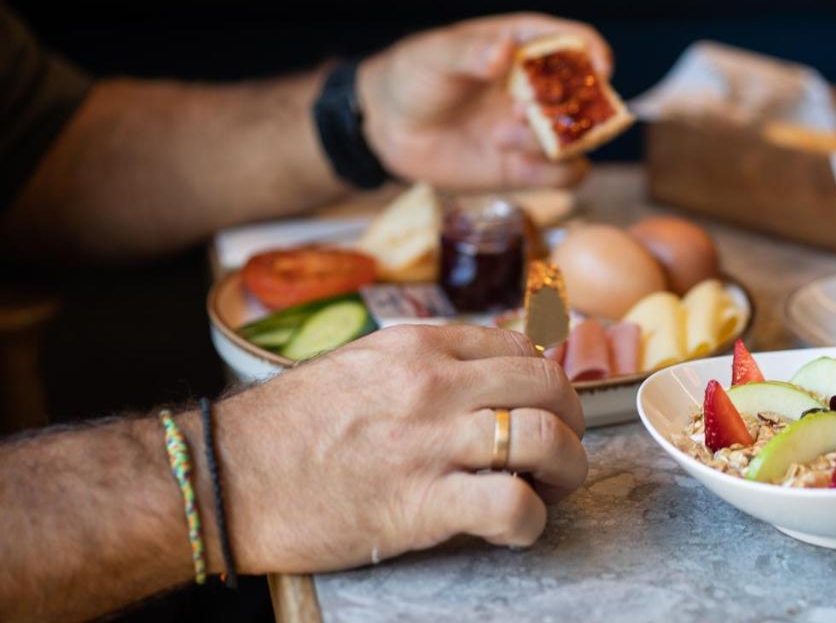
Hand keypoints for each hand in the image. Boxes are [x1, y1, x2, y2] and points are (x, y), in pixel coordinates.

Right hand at [214, 324, 587, 573]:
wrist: (224, 476)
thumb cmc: (286, 426)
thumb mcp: (360, 364)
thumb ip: (423, 363)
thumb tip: (477, 372)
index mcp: (420, 345)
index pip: (521, 349)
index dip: (547, 383)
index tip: (544, 409)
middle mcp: (433, 384)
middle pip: (548, 385)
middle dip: (574, 420)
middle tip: (564, 449)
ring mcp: (429, 442)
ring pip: (546, 438)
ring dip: (569, 469)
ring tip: (555, 488)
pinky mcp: (419, 503)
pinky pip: (511, 505)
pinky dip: (532, 520)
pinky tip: (518, 527)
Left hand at [357, 13, 613, 190]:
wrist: (386, 127)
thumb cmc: (412, 76)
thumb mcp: (434, 55)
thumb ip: (469, 51)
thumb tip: (502, 53)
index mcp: (524, 45)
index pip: (575, 41)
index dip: (593, 53)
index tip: (598, 70)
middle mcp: (539, 87)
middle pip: (590, 95)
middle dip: (577, 107)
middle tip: (531, 112)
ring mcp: (535, 128)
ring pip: (582, 139)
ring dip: (557, 142)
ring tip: (504, 136)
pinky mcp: (526, 167)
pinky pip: (565, 176)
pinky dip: (555, 175)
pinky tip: (514, 163)